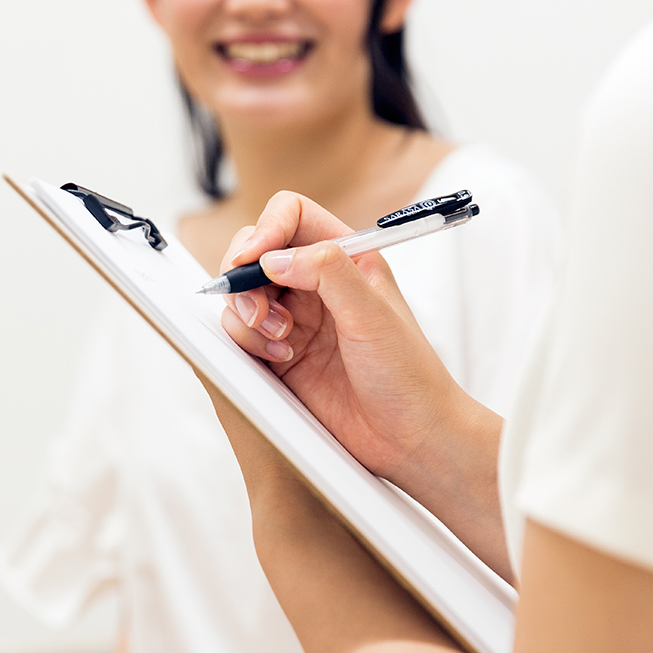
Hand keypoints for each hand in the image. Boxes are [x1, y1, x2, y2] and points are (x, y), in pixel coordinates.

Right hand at [215, 191, 509, 579]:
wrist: (409, 436)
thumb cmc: (408, 375)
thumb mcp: (372, 313)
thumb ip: (326, 271)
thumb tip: (274, 257)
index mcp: (347, 257)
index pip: (292, 216)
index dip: (266, 229)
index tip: (252, 258)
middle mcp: (317, 283)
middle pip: (256, 253)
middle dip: (246, 277)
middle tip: (258, 309)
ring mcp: (296, 318)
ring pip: (243, 294)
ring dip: (248, 314)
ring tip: (278, 339)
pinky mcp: (279, 353)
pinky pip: (242, 332)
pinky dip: (249, 342)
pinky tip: (280, 358)